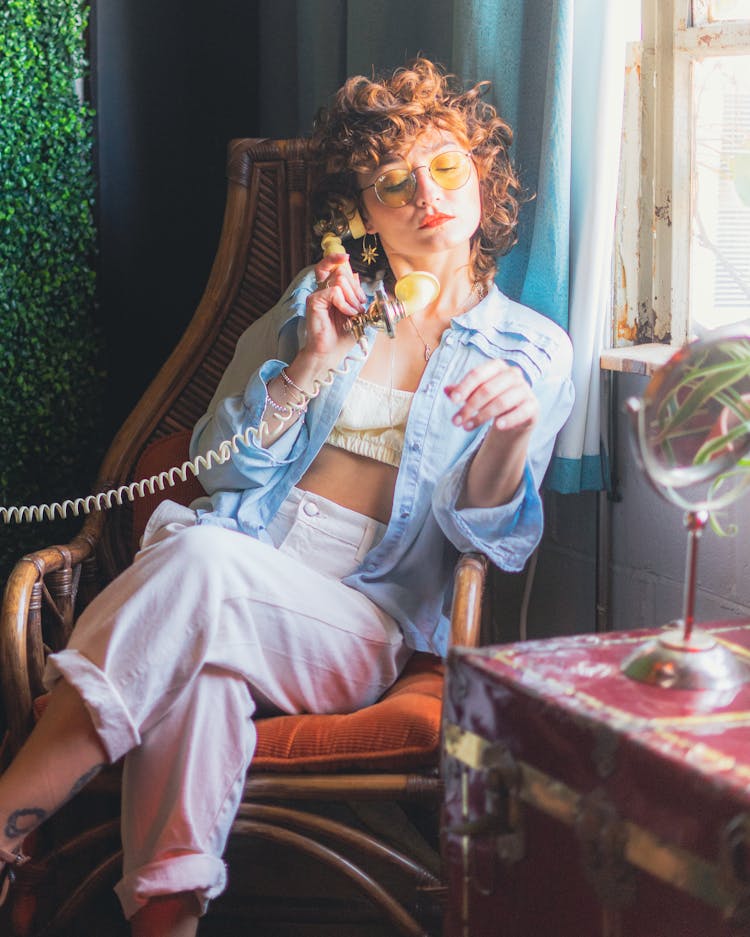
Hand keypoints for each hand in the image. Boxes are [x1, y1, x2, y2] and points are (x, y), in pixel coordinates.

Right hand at [303, 252, 367, 360]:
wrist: (332, 351)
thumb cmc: (342, 335)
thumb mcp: (356, 312)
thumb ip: (355, 293)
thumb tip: (355, 275)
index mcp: (332, 290)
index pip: (333, 267)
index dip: (338, 259)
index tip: (346, 257)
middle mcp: (323, 290)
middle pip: (340, 271)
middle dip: (355, 288)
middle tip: (358, 305)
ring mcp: (317, 294)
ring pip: (339, 279)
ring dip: (352, 297)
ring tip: (352, 312)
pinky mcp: (314, 301)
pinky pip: (334, 291)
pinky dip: (344, 302)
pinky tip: (346, 313)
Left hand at [449, 360, 538, 508]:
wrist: (516, 415)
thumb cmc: (492, 399)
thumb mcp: (475, 394)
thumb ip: (461, 391)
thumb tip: (446, 390)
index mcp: (497, 366)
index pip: (478, 374)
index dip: (464, 387)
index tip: (452, 401)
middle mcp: (513, 374)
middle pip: (487, 390)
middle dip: (469, 407)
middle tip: (456, 422)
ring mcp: (525, 389)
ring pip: (501, 402)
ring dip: (481, 416)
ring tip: (467, 427)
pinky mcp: (533, 405)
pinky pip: (520, 412)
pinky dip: (508, 419)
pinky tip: (497, 427)